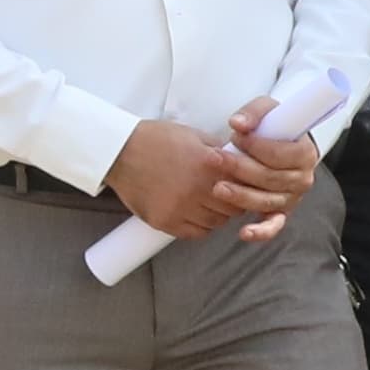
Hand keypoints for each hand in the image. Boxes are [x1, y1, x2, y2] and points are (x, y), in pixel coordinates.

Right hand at [102, 100, 320, 242]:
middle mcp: (196, 190)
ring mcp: (179, 208)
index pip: (243, 186)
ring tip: (212, 205)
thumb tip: (241, 161)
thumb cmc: (157, 138)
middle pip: (232, 208)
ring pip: (215, 223)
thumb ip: (219, 151)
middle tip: (231, 197)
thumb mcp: (195, 135)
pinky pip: (194, 233)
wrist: (121, 151)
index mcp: (208, 166)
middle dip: (235, 202)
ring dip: (218, 215)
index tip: (246, 186)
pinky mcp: (164, 221)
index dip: (247, 187)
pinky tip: (197, 215)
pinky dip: (200, 227)